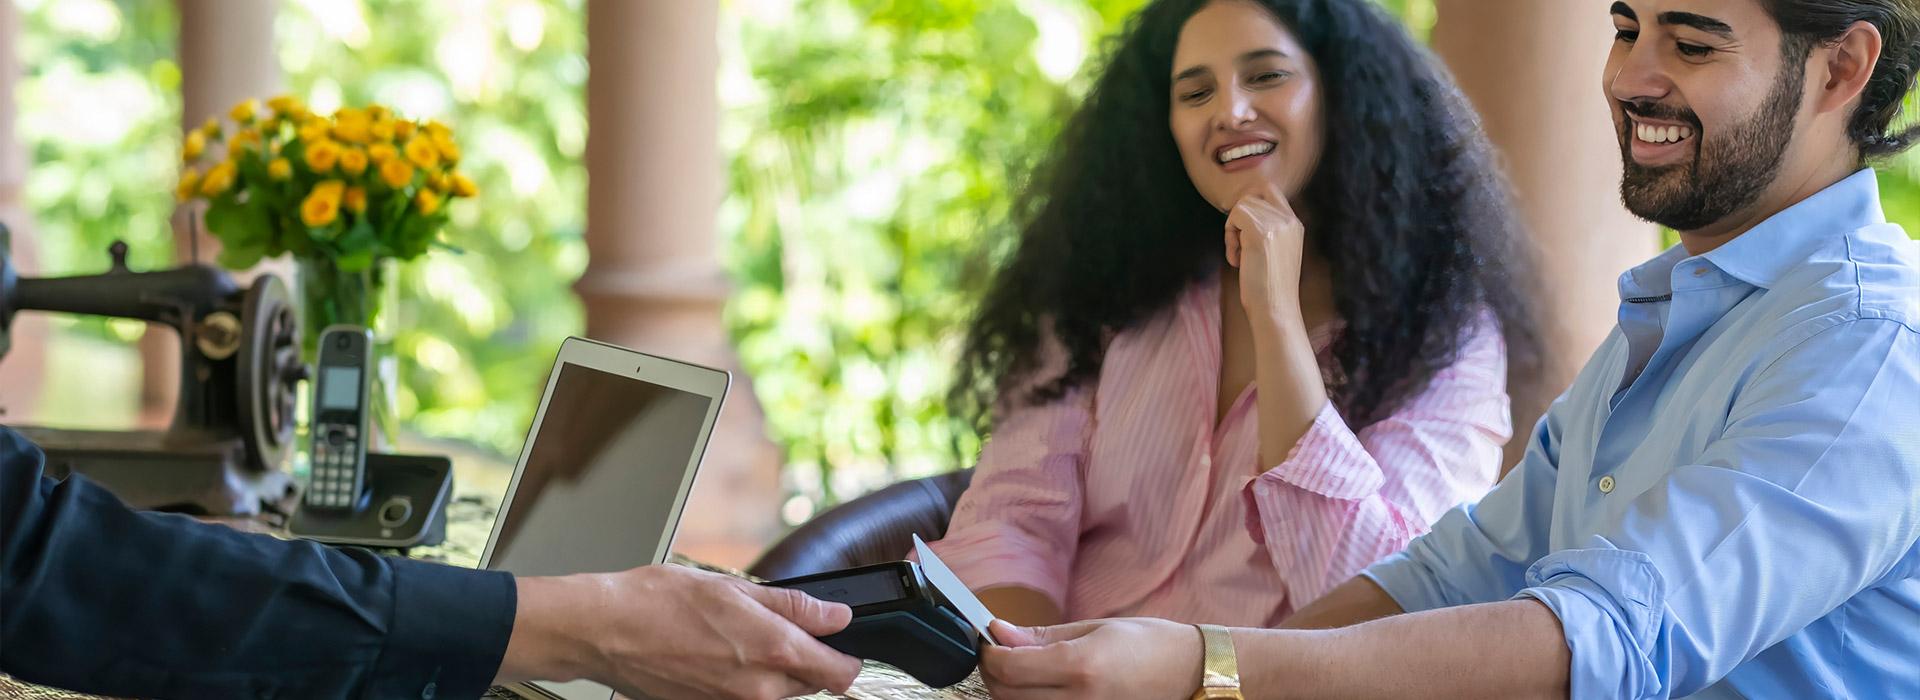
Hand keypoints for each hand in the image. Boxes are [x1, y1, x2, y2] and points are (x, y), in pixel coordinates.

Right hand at [497, 565, 862, 699]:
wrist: (605, 632)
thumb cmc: (659, 602)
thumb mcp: (735, 589)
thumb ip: (794, 607)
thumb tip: (836, 615)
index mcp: (774, 652)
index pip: (841, 673)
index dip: (846, 657)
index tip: (839, 643)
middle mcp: (759, 690)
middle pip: (811, 685)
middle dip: (804, 660)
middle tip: (774, 630)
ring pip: (779, 696)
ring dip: (774, 674)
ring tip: (738, 640)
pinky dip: (743, 684)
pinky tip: (718, 656)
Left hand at [979, 618, 1201, 699]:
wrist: (1193, 675)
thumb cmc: (1152, 646)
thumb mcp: (1096, 628)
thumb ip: (1043, 636)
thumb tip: (1001, 632)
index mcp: (1080, 667)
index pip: (1008, 667)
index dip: (989, 652)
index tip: (989, 640)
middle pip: (1006, 694)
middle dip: (995, 672)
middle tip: (1004, 652)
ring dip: (1011, 691)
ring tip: (1025, 670)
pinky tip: (1042, 689)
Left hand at [1223, 182, 1307, 323]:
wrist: (1275, 309)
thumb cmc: (1270, 288)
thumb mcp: (1276, 252)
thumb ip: (1268, 230)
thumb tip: (1242, 213)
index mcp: (1295, 224)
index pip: (1270, 190)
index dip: (1250, 203)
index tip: (1243, 229)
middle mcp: (1289, 220)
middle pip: (1252, 195)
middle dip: (1239, 216)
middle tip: (1239, 243)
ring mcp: (1276, 225)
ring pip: (1241, 205)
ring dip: (1232, 230)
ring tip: (1239, 256)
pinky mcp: (1260, 233)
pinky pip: (1234, 217)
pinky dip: (1229, 238)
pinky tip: (1236, 260)